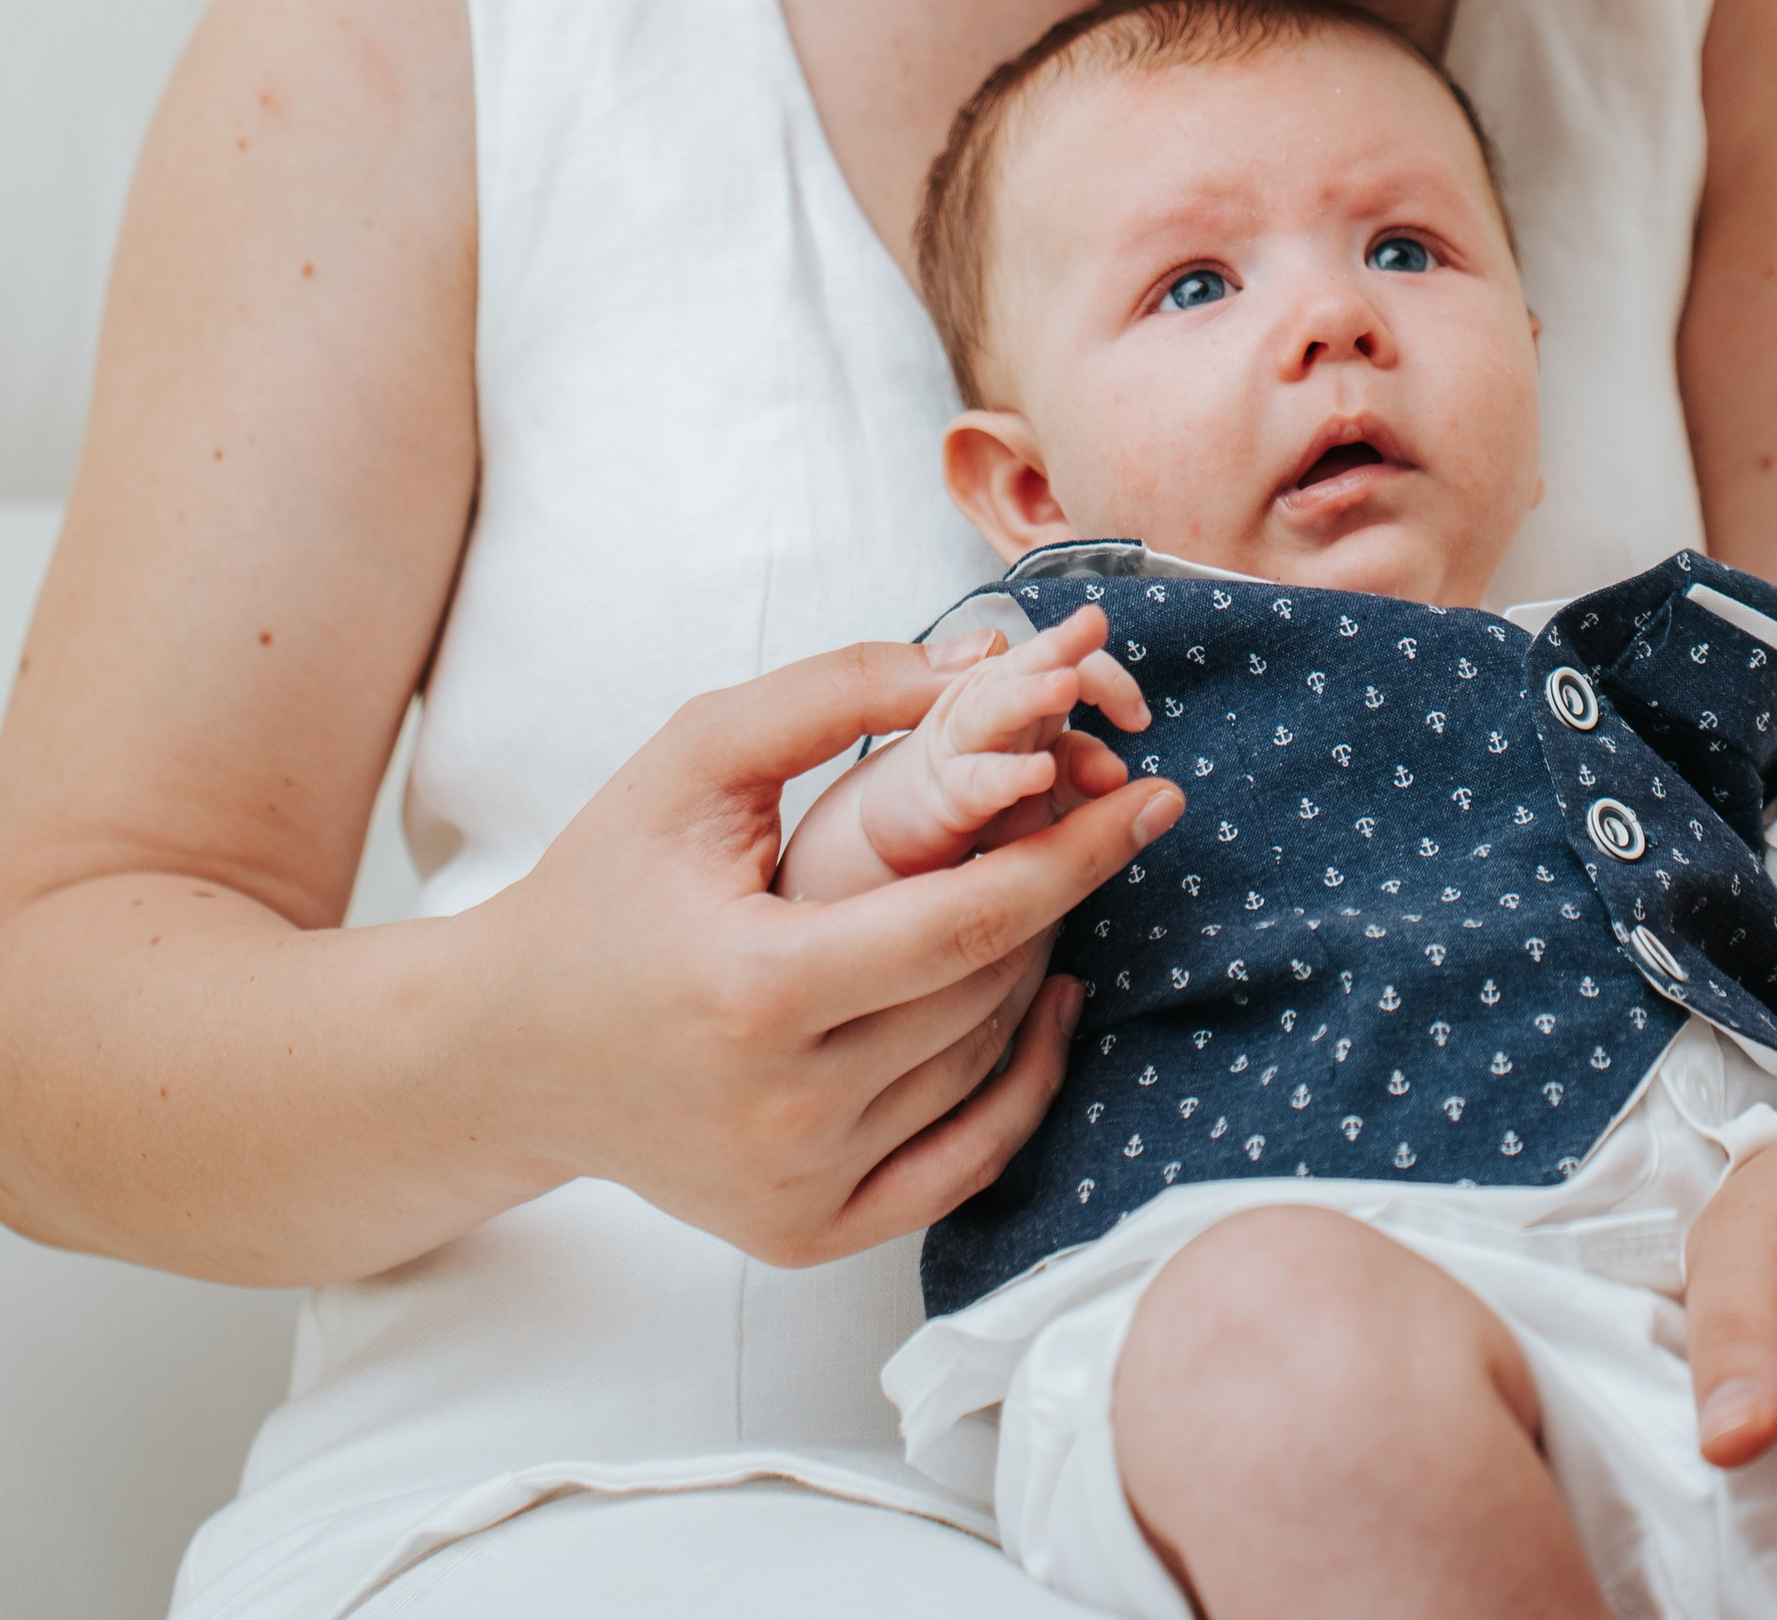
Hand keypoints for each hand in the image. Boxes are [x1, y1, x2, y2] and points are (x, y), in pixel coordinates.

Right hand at [464, 637, 1181, 1265]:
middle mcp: (783, 1112)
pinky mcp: (808, 1236)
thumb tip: (978, 661)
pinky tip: (1047, 998)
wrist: (504, 1052)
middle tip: (1086, 814)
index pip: (966, 924)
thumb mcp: (694, 759)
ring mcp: (799, 1189)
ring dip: (1034, 967)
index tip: (1152, 797)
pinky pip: (966, 1160)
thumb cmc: (602, 887)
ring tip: (1044, 884)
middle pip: (985, 990)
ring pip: (982, 1064)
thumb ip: (834, 691)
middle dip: (1053, 891)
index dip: (1074, 854)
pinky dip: (1024, 1081)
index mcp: (755, 991)